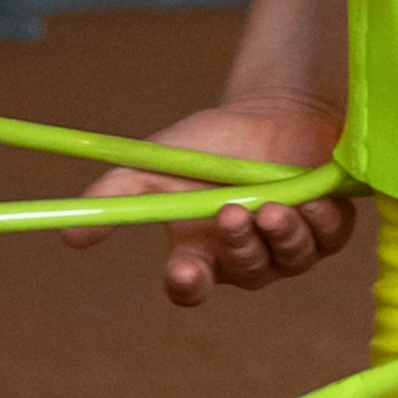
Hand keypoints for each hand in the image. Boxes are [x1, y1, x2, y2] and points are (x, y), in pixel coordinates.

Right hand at [86, 87, 357, 302]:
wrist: (271, 112)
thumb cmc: (211, 144)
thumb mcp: (158, 165)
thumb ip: (117, 197)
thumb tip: (68, 237)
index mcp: (202, 254)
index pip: (191, 286)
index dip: (189, 283)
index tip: (183, 269)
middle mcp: (248, 260)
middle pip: (245, 272)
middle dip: (239, 246)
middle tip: (232, 214)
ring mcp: (291, 248)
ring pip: (289, 259)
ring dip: (280, 235)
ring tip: (271, 207)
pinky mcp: (329, 230)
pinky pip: (326, 238)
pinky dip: (318, 222)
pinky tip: (312, 201)